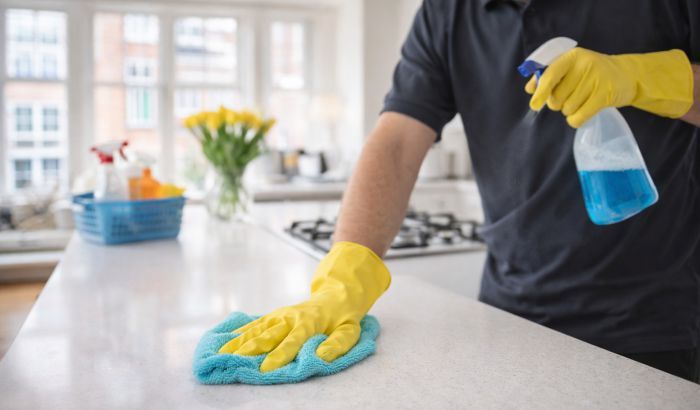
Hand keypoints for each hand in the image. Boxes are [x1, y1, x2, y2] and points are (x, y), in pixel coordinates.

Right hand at [218, 241, 390, 371]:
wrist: (336, 295)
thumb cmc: (343, 318)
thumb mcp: (349, 331)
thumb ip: (336, 344)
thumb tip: (321, 355)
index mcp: (309, 324)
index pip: (293, 342)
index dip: (279, 356)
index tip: (265, 369)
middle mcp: (290, 318)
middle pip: (268, 336)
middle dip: (250, 349)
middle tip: (233, 362)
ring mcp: (280, 316)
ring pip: (256, 329)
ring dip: (239, 341)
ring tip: (221, 353)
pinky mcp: (274, 316)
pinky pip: (254, 324)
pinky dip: (239, 332)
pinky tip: (225, 340)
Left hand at [525, 47, 693, 127]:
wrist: (627, 75)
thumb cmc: (591, 73)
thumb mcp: (572, 67)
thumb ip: (549, 75)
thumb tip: (530, 89)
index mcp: (572, 56)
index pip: (550, 75)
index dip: (540, 92)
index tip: (534, 104)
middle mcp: (584, 66)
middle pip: (556, 98)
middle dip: (558, 103)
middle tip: (570, 96)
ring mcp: (596, 80)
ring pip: (567, 109)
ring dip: (570, 110)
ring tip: (582, 100)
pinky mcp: (605, 96)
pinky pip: (579, 117)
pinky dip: (576, 120)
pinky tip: (582, 113)